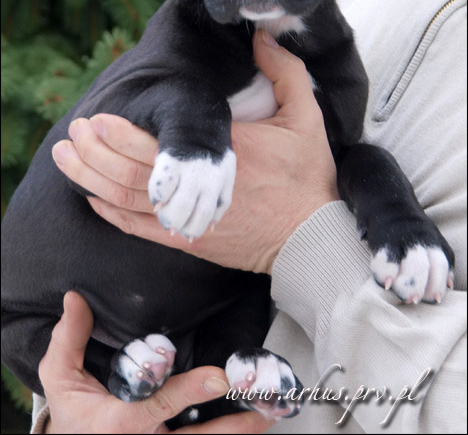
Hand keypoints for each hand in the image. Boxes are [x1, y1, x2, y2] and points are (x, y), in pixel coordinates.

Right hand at [40, 291, 271, 433]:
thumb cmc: (71, 411)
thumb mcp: (60, 377)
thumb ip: (69, 339)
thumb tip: (75, 298)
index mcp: (117, 423)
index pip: (158, 405)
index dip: (188, 392)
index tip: (218, 376)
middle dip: (230, 426)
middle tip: (262, 408)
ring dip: (237, 433)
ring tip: (268, 416)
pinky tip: (250, 424)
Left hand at [52, 30, 338, 273]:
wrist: (312, 235)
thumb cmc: (308, 176)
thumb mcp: (306, 116)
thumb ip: (285, 72)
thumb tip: (262, 37)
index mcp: (224, 153)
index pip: (161, 145)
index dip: (123, 135)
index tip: (98, 120)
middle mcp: (199, 187)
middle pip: (133, 172)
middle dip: (96, 153)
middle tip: (74, 134)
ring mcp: (190, 217)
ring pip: (129, 201)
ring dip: (92, 180)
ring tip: (66, 159)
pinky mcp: (189, 239)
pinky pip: (139, 230)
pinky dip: (112, 214)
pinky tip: (92, 198)